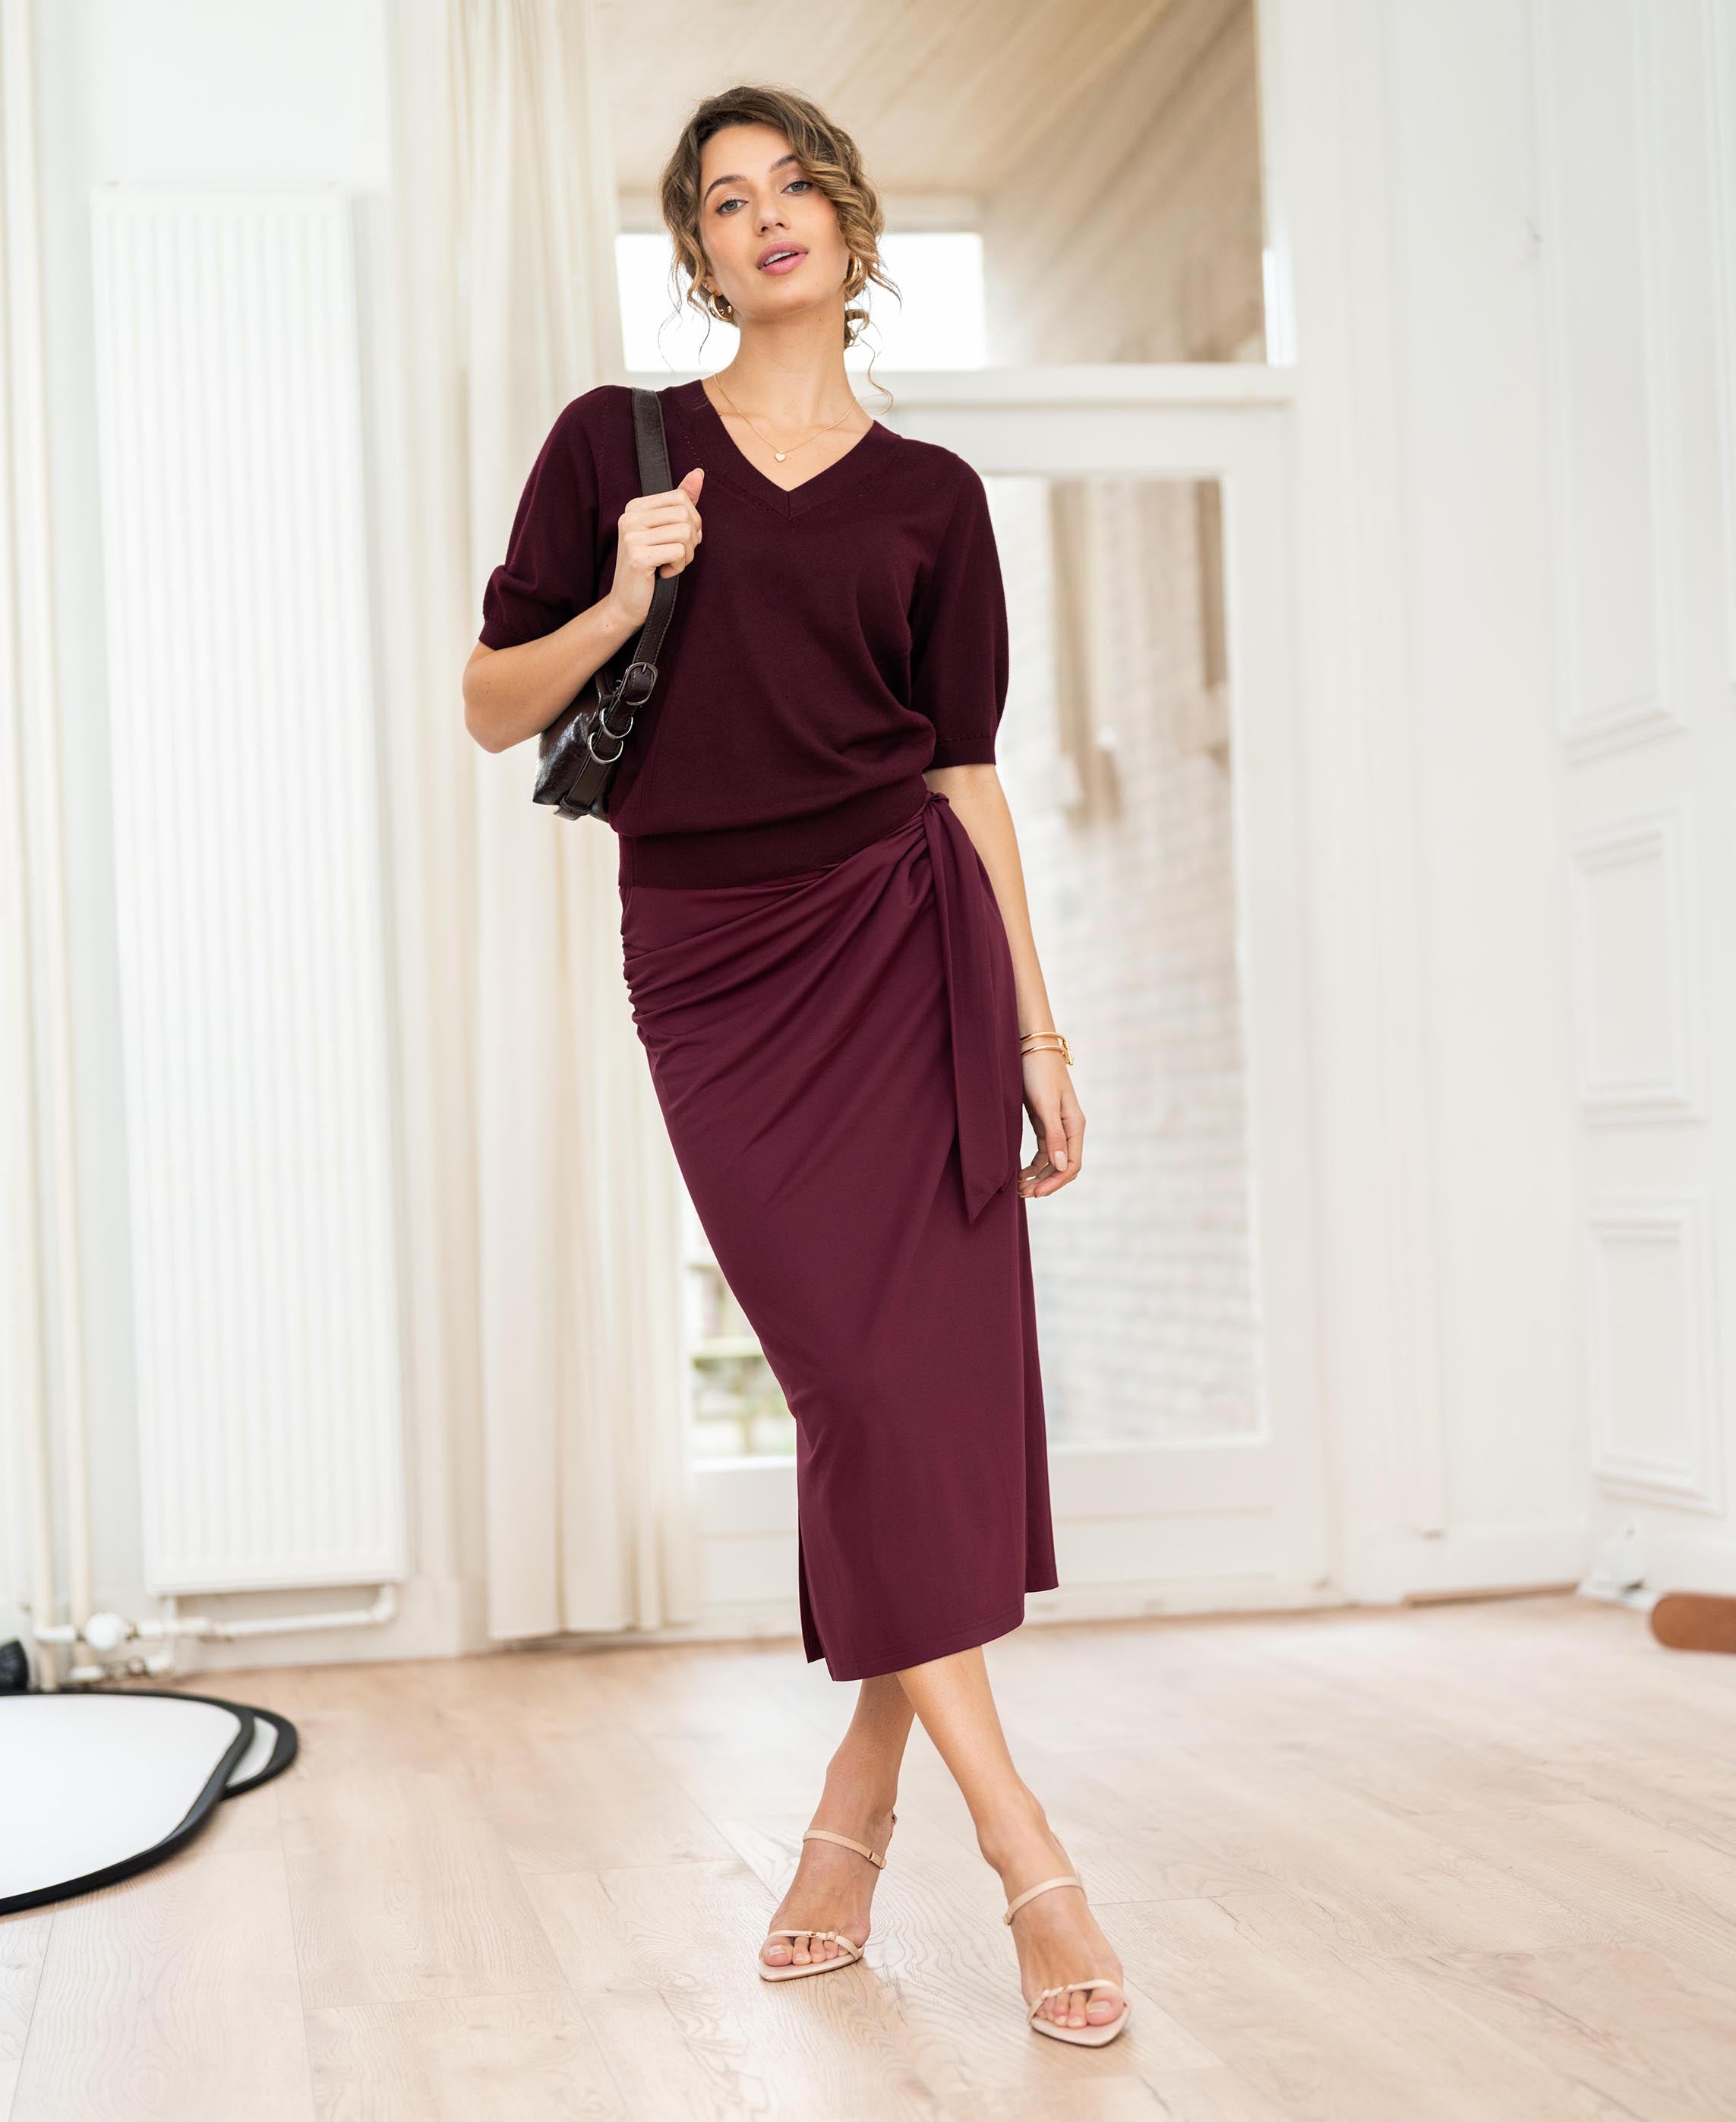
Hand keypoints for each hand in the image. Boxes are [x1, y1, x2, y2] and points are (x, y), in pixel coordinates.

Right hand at [605, 466, 704, 628]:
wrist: (627, 603)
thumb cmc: (650, 567)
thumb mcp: (665, 531)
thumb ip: (681, 502)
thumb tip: (698, 473)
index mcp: (635, 507)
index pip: (681, 498)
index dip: (692, 521)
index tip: (682, 539)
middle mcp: (630, 517)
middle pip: (685, 514)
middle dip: (691, 539)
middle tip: (677, 555)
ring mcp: (631, 536)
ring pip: (685, 533)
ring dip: (686, 555)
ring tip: (670, 564)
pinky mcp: (637, 556)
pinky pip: (678, 551)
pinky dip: (678, 567)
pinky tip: (663, 573)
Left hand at [1018, 1049, 1083, 1198]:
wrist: (1031, 1046)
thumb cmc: (1039, 1072)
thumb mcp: (1045, 1105)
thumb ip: (1054, 1136)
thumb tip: (1060, 1167)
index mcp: (1075, 1125)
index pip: (1071, 1164)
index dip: (1055, 1182)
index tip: (1036, 1192)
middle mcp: (1069, 1128)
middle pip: (1062, 1166)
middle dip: (1045, 1182)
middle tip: (1022, 1193)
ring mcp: (1057, 1125)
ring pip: (1052, 1160)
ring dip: (1038, 1175)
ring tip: (1019, 1187)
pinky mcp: (1044, 1120)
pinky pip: (1043, 1149)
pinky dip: (1033, 1163)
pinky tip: (1020, 1171)